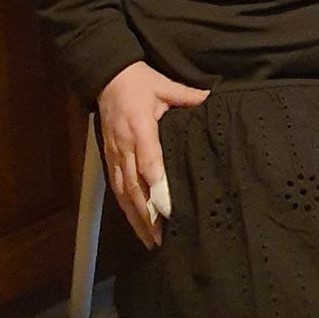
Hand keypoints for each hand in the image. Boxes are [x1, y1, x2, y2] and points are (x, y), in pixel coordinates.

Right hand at [97, 61, 209, 250]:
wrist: (106, 77)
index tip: (167, 210)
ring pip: (123, 192)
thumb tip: (212, 100)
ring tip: (149, 240)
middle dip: (146, 214)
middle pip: (134, 186)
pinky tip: (135, 223)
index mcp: (140, 128)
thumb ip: (188, 96)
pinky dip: (125, 208)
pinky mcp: (109, 158)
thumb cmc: (138, 82)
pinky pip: (116, 187)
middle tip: (160, 239)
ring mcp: (115, 154)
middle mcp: (125, 146)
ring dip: (135, 217)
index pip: (149, 162)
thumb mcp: (164, 85)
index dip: (157, 187)